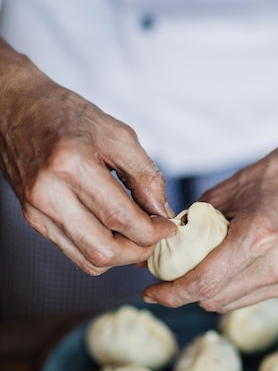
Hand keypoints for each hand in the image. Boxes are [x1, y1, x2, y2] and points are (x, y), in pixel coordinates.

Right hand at [0, 43, 175, 273]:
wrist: (17, 110)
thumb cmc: (67, 116)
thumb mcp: (117, 134)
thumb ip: (146, 175)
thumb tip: (162, 212)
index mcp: (71, 164)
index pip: (120, 217)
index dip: (153, 231)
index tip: (167, 226)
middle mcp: (49, 192)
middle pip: (104, 250)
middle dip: (139, 250)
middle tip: (155, 236)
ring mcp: (37, 210)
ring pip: (89, 260)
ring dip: (121, 256)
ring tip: (137, 237)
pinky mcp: (33, 219)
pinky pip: (74, 253)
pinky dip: (101, 252)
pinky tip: (114, 234)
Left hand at [143, 27, 277, 311]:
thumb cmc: (274, 177)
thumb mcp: (223, 193)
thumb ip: (192, 225)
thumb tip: (164, 248)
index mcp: (257, 237)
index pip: (204, 283)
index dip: (172, 293)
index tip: (151, 292)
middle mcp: (277, 264)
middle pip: (214, 299)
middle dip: (184, 293)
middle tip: (166, 278)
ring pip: (229, 304)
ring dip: (205, 294)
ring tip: (192, 273)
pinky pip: (247, 298)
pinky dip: (227, 289)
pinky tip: (219, 272)